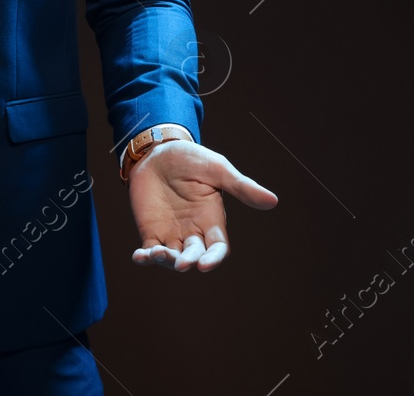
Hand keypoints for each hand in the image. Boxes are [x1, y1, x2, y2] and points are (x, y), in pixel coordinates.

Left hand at [128, 140, 277, 271]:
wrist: (157, 149)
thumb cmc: (191, 158)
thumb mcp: (217, 170)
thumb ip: (241, 187)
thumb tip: (273, 200)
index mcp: (212, 220)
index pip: (217, 248)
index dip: (213, 259)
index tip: (205, 265)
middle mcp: (193, 231)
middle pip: (195, 256)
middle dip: (189, 261)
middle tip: (182, 263)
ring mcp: (171, 233)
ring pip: (172, 258)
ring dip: (166, 261)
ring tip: (157, 254)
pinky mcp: (150, 231)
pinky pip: (149, 251)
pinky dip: (145, 258)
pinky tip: (140, 256)